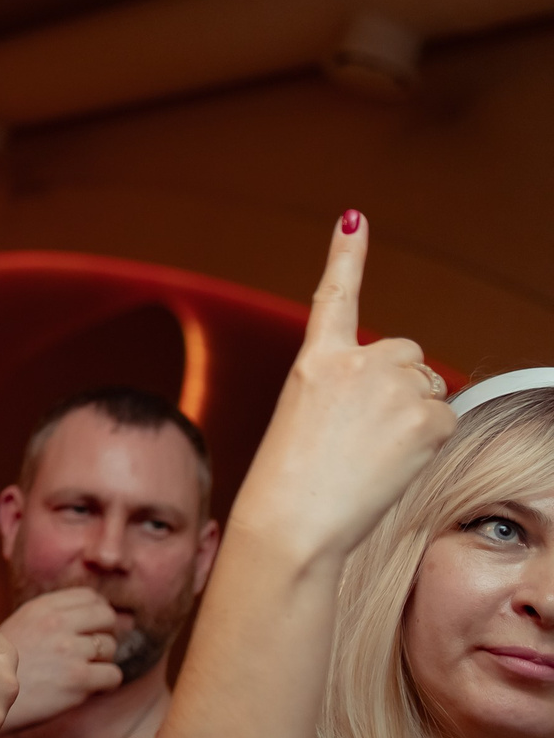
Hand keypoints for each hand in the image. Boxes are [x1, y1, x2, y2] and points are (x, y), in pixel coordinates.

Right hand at [0, 587, 124, 731]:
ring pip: (111, 647)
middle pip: (107, 617)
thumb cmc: (5, 665)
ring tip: (81, 671)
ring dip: (102, 661)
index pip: (90, 596)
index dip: (97, 612)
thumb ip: (56, 615)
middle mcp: (57, 623)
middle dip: (104, 634)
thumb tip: (106, 613)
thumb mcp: (23, 624)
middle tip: (91, 651)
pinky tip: (86, 687)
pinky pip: (113, 675)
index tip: (92, 627)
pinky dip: (105, 684)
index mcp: (43, 607)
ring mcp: (69, 651)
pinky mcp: (78, 679)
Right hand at [230, 214, 454, 570]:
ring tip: (374, 454)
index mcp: (315, 360)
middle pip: (406, 356)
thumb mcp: (307, 419)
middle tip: (369, 434)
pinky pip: (446, 420)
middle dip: (402, 388)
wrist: (294, 519)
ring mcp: (392, 385)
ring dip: (415, 417)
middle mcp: (355, 362)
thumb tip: (413, 394)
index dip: (346, 254)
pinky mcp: (425, 415)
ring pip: (429, 389)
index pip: (335, 296)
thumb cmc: (292, 482)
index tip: (355, 218)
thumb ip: (351, 391)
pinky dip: (429, 443)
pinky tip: (395, 462)